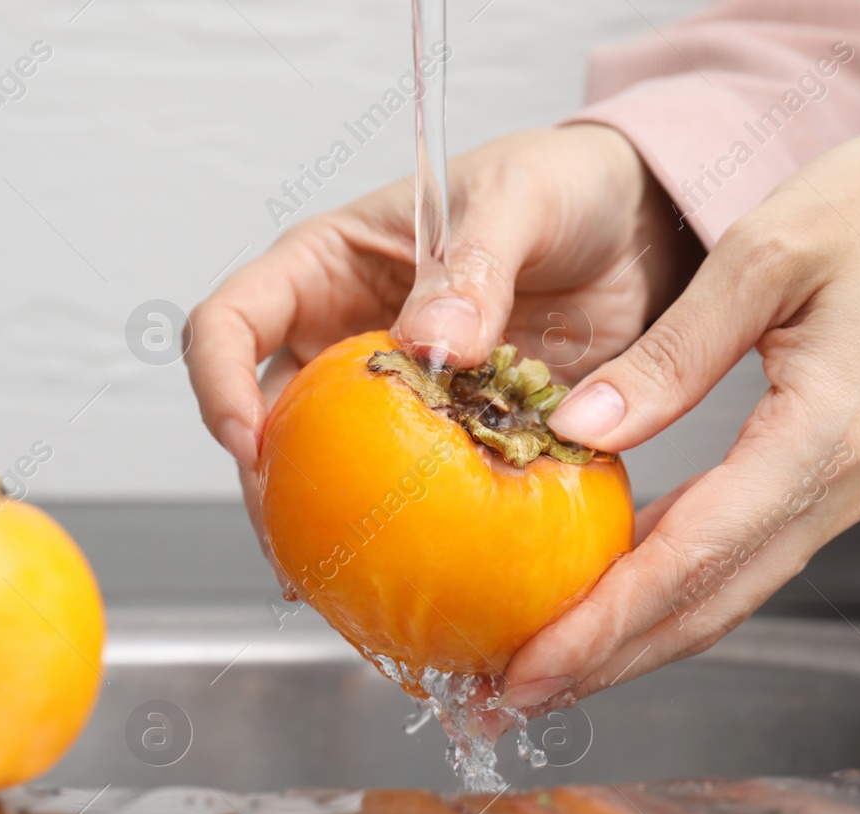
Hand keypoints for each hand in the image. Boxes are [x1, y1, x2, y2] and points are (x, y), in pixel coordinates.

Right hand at [186, 125, 700, 587]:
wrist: (640, 225)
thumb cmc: (562, 182)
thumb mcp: (519, 198)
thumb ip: (474, 263)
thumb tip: (430, 341)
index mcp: (327, 265)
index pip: (233, 320)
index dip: (219, 381)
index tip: (249, 442)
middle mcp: (342, 333)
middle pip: (267, 418)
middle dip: (266, 487)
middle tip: (295, 547)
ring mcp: (391, 394)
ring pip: (327, 470)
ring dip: (325, 528)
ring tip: (338, 586)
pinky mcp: (446, 437)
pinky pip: (410, 492)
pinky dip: (405, 535)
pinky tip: (407, 579)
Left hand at [496, 107, 859, 707]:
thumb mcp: (766, 255)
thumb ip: (671, 355)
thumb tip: (580, 429)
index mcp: (822, 436)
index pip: (695, 557)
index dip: (605, 623)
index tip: (529, 665)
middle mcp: (836, 488)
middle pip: (706, 606)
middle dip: (604, 662)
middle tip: (510, 697)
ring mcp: (837, 493)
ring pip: (723, 597)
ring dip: (632, 644)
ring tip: (545, 670)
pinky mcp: (826, 481)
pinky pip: (738, 559)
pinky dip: (667, 596)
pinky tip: (610, 600)